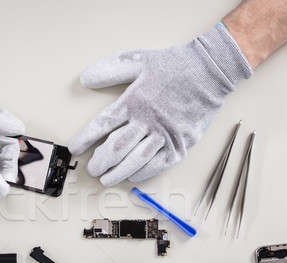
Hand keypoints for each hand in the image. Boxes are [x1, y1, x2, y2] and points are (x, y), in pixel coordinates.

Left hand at [69, 24, 251, 185]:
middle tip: (92, 169)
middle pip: (117, 147)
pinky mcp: (181, 142)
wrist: (211, 70)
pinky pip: (160, 164)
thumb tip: (85, 79)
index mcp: (134, 101)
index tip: (75, 148)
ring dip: (118, 172)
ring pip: (136, 160)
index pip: (103, 124)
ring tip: (106, 179)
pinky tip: (132, 177)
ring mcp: (165, 134)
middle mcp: (148, 120)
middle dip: (101, 161)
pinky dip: (144, 172)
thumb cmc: (174, 65)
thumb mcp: (138, 60)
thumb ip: (110, 71)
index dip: (86, 138)